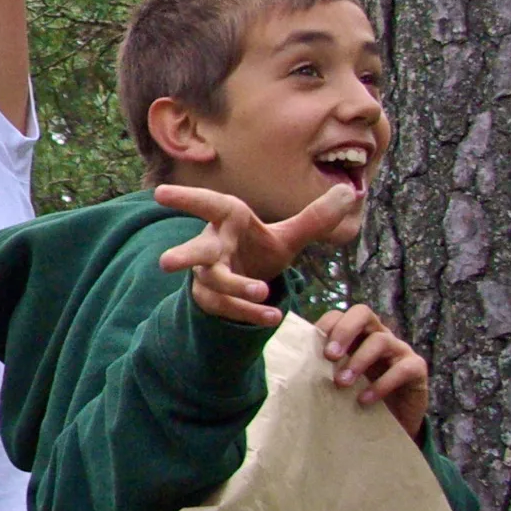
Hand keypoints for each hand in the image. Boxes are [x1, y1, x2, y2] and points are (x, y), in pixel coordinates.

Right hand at [153, 182, 361, 325]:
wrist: (244, 284)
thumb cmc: (260, 249)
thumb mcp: (289, 235)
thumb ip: (316, 218)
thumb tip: (351, 193)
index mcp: (229, 221)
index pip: (208, 206)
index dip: (185, 200)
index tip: (160, 195)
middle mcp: (212, 246)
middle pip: (195, 250)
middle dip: (181, 256)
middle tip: (166, 263)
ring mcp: (208, 275)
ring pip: (214, 282)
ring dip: (236, 288)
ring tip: (262, 294)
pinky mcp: (211, 299)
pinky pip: (227, 307)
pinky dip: (249, 312)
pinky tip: (273, 318)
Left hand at [317, 304, 430, 438]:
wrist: (391, 421)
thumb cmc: (357, 395)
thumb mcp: (337, 378)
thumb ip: (321, 366)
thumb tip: (288, 362)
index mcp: (357, 333)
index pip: (340, 315)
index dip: (326, 324)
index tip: (313, 344)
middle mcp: (379, 334)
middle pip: (363, 313)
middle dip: (344, 331)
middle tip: (329, 355)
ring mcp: (400, 349)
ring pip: (381, 340)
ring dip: (359, 361)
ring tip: (342, 383)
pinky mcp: (417, 368)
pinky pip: (402, 368)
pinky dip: (381, 384)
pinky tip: (365, 399)